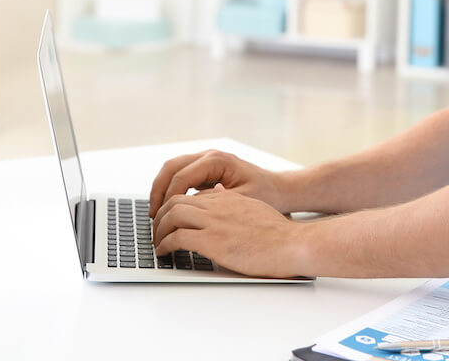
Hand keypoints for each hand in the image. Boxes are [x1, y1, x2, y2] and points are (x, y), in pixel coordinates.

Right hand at [147, 149, 289, 217]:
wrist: (281, 189)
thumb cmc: (266, 194)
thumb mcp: (240, 201)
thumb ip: (213, 202)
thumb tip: (186, 210)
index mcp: (217, 160)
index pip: (181, 176)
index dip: (168, 198)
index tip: (161, 218)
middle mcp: (209, 156)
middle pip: (171, 167)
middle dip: (158, 191)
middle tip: (153, 215)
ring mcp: (206, 161)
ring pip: (173, 169)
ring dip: (162, 190)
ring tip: (156, 213)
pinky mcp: (206, 170)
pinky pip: (181, 176)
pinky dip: (171, 190)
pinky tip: (169, 209)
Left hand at [153, 184, 310, 278]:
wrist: (291, 244)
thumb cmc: (278, 234)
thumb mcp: (255, 209)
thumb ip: (235, 204)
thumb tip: (221, 196)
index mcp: (228, 198)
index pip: (192, 196)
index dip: (176, 207)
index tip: (171, 220)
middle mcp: (218, 205)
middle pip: (176, 201)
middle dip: (161, 215)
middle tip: (157, 230)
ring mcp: (214, 222)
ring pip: (172, 215)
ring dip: (159, 230)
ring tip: (157, 242)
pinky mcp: (212, 241)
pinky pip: (177, 238)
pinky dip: (165, 245)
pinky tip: (164, 252)